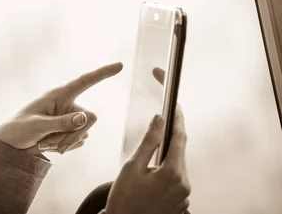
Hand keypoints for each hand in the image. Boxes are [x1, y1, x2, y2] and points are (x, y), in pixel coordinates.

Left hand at [0, 62, 122, 154]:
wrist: (9, 145)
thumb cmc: (18, 128)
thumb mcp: (37, 125)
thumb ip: (61, 123)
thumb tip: (85, 119)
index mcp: (58, 94)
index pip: (85, 81)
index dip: (103, 73)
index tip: (120, 66)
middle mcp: (67, 104)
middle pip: (90, 118)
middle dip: (75, 134)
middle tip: (57, 147)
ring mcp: (69, 119)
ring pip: (84, 132)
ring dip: (65, 142)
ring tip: (43, 142)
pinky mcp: (68, 131)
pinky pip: (79, 141)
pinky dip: (65, 147)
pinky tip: (47, 145)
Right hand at [105, 65, 190, 213]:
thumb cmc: (124, 200)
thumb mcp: (131, 167)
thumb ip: (148, 141)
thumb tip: (158, 120)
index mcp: (172, 173)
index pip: (180, 138)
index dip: (178, 119)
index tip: (177, 105)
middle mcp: (184, 184)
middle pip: (178, 153)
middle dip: (166, 143)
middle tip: (153, 137)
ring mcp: (184, 196)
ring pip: (176, 167)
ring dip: (163, 162)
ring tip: (142, 173)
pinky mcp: (181, 204)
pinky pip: (175, 182)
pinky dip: (164, 176)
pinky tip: (148, 184)